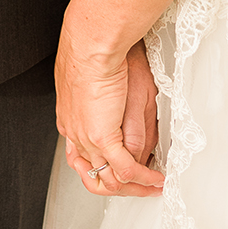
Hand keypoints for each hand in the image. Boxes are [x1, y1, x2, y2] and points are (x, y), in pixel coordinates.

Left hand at [56, 27, 163, 198]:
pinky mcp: (102, 136)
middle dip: (121, 185)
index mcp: (71, 120)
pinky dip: (143, 177)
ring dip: (134, 186)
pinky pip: (125, 168)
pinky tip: (156, 178)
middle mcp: (76, 133)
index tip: (122, 167)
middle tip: (141, 184)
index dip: (105, 167)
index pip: (85, 157)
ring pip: (110, 178)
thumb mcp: (104, 82)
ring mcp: (87, 138)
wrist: (92, 42)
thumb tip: (121, 127)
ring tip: (151, 185)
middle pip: (97, 175)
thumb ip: (111, 108)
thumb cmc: (96, 51)